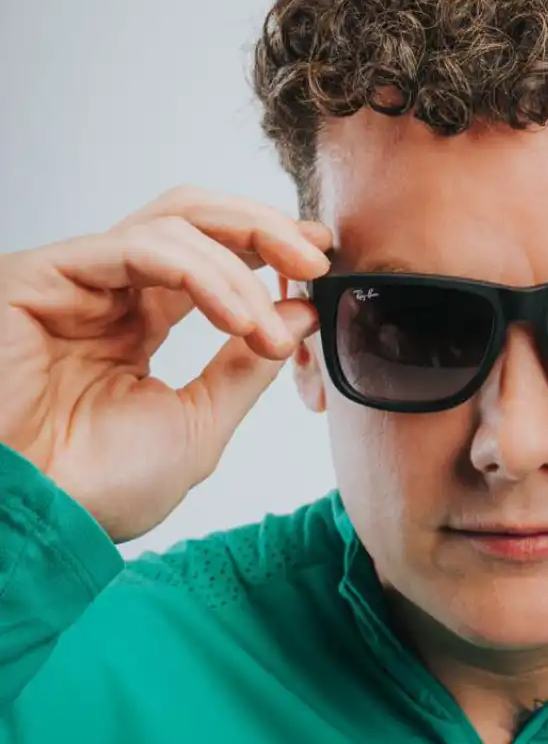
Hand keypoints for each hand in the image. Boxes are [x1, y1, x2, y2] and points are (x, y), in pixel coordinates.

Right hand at [0, 187, 330, 542]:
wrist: (32, 525)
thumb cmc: (99, 489)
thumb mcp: (199, 422)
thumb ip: (248, 365)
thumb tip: (300, 311)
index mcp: (138, 319)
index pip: (210, 254)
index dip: (266, 245)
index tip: (320, 255)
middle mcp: (108, 290)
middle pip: (196, 218)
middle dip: (264, 230)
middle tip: (317, 256)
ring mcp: (76, 279)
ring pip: (175, 224)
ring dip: (241, 264)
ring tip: (271, 325)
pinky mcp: (41, 275)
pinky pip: (140, 248)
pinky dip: (202, 275)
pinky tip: (239, 319)